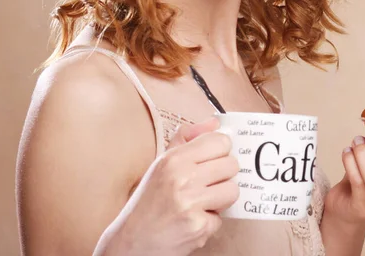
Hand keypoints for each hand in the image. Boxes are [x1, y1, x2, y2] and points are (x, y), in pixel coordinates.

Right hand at [98, 117, 239, 255]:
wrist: (132, 240)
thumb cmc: (148, 201)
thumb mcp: (162, 162)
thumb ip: (188, 138)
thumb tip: (215, 123)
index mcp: (174, 158)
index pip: (219, 141)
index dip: (222, 150)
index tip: (216, 157)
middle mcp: (182, 177)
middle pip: (231, 165)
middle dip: (224, 175)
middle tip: (209, 182)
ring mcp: (191, 202)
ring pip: (232, 190)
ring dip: (221, 199)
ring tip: (203, 201)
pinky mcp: (198, 226)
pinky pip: (221, 218)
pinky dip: (210, 221)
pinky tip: (193, 219)